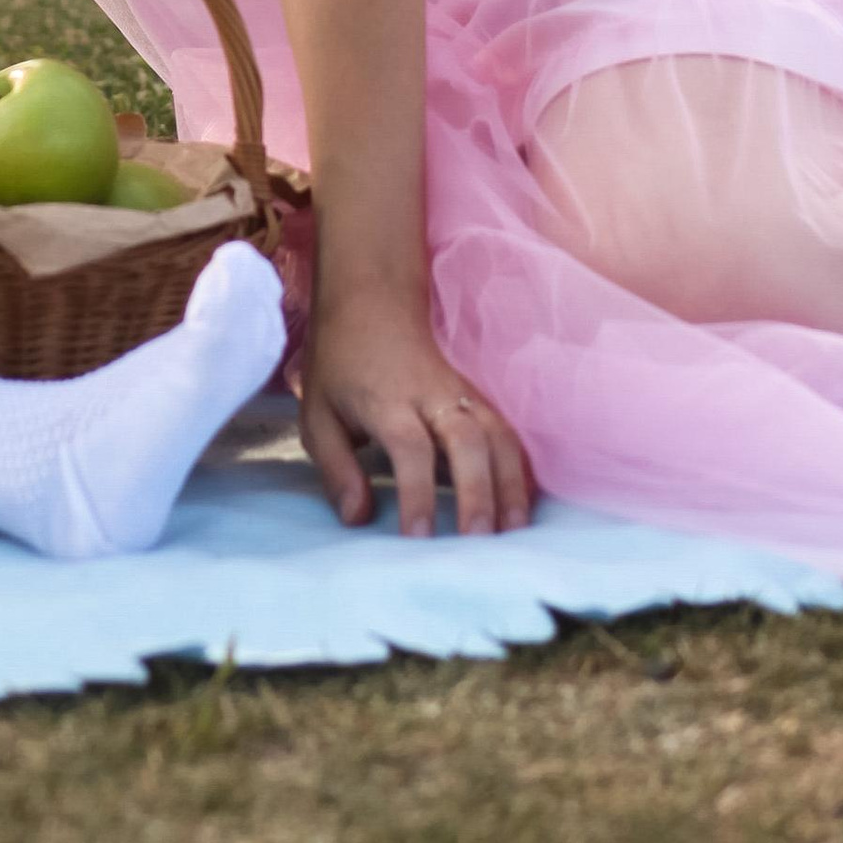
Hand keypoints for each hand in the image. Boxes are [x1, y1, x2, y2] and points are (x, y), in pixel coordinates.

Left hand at [298, 278, 533, 537]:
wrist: (372, 302)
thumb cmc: (340, 366)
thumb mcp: (317, 414)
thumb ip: (336, 468)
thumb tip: (359, 519)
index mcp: (387, 400)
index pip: (409, 448)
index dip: (416, 493)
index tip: (418, 537)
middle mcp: (432, 396)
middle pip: (467, 441)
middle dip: (478, 492)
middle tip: (479, 540)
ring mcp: (461, 394)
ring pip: (498, 435)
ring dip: (511, 484)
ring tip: (514, 532)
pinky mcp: (478, 399)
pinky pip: (507, 433)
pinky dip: (521, 469)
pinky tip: (525, 506)